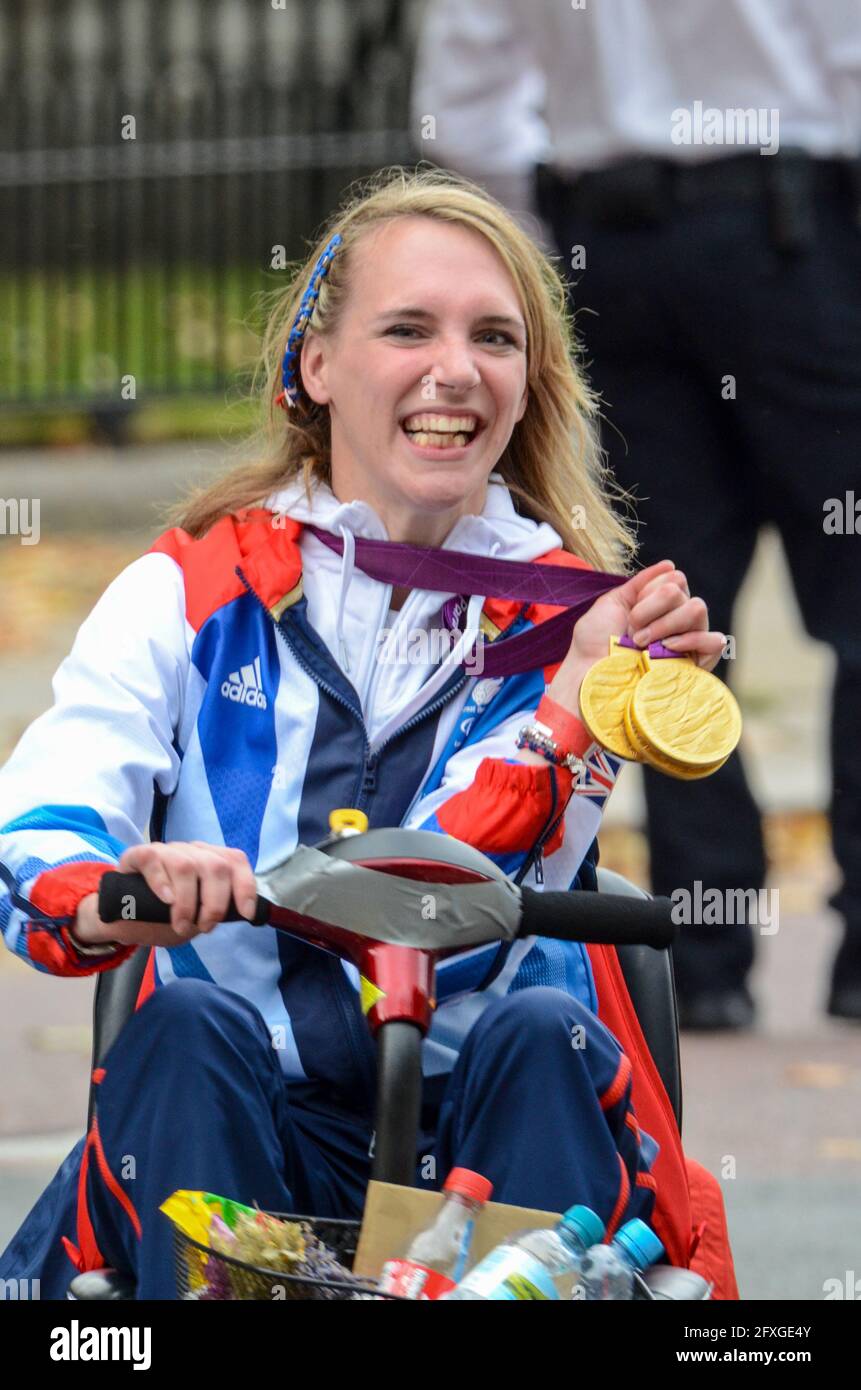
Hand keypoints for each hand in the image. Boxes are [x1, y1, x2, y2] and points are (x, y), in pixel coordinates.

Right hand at [72, 841, 258, 949]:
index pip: (236, 862)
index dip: (245, 887)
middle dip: (215, 902)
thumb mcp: (195, 917)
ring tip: (181, 924)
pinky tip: (166, 900)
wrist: (120, 914)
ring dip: (188, 902)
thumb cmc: (162, 915)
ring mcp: (166, 851)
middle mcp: (191, 851)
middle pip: (215, 866)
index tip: (245, 914)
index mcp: (210, 861)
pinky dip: (162, 882)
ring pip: (186, 866)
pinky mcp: (138, 855)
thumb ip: (214, 911)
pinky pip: (153, 860)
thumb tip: (238, 914)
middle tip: (205, 926)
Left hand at [570, 559, 725, 672]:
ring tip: (642, 643)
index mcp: (657, 606)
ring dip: (666, 622)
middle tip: (632, 630)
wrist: (589, 677)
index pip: (674, 578)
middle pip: (682, 590)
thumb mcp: (612, 603)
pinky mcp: (694, 666)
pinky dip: (692, 639)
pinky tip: (668, 648)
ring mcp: (686, 643)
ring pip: (698, 608)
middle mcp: (675, 621)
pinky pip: (714, 641)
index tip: (628, 612)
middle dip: (652, 606)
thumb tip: (670, 564)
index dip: (650, 591)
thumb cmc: (594, 643)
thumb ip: (641, 583)